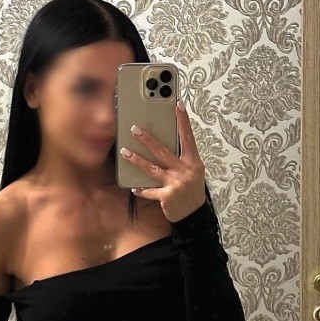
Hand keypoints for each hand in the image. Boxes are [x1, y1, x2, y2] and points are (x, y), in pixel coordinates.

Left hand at [120, 99, 205, 221]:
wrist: (194, 214)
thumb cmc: (191, 190)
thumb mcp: (193, 172)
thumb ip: (182, 158)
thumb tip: (164, 144)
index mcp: (193, 162)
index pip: (188, 137)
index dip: (183, 121)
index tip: (178, 106)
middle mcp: (185, 170)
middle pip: (163, 151)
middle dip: (148, 139)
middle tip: (135, 129)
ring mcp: (176, 184)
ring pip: (152, 169)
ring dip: (137, 160)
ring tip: (125, 152)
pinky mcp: (167, 196)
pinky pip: (150, 191)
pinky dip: (141, 189)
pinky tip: (134, 187)